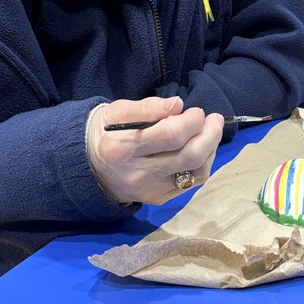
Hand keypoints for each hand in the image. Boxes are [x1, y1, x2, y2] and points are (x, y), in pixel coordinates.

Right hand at [86, 96, 224, 204]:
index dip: (192, 121)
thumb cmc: (107, 132)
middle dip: (210, 134)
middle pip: (189, 156)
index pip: (170, 135)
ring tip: (210, 132)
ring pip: (197, 172)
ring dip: (211, 149)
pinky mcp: (160, 198)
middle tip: (213, 119)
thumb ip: (147, 107)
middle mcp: (138, 173)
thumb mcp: (118, 111)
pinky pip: (193, 182)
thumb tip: (177, 104)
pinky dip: (203, 162)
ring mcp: (151, 189)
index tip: (196, 110)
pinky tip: (201, 149)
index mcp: (124, 148)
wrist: (90, 167)